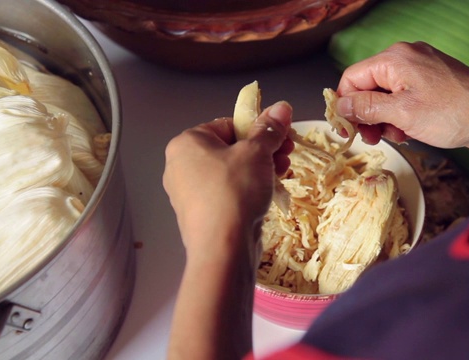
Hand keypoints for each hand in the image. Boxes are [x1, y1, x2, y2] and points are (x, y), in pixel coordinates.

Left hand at [163, 101, 293, 256]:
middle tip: (287, 154)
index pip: (227, 124)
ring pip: (232, 173)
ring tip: (283, 173)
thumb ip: (269, 129)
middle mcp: (181, 166)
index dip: (258, 128)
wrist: (223, 248)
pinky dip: (249, 190)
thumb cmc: (234, 191)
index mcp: (186, 143)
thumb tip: (282, 107)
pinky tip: (269, 193)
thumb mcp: (257, 153)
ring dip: (261, 170)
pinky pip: (229, 194)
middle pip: (231, 149)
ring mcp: (190, 194)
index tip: (281, 135)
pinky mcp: (202, 215)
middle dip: (263, 151)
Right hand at [336, 41, 468, 152]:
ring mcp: (422, 71)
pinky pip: (405, 100)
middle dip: (367, 115)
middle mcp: (407, 59)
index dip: (345, 104)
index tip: (346, 128)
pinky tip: (410, 131)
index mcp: (395, 59)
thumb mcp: (401, 113)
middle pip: (369, 87)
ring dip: (385, 119)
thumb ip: (366, 108)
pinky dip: (401, 117)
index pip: (352, 77)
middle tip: (371, 138)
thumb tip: (340, 105)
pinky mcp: (433, 85)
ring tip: (397, 136)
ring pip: (387, 96)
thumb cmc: (455, 112)